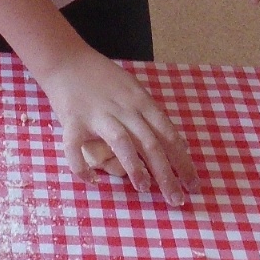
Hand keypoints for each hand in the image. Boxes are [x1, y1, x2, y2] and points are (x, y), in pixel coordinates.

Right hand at [41, 44, 198, 204]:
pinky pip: (76, 147)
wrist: (66, 60)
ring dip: (135, 167)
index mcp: (141, 101)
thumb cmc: (102, 78)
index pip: (168, 135)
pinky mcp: (73, 120)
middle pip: (150, 143)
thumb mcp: (134, 90)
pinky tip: (92, 181)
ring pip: (122, 142)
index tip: (194, 185)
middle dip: (166, 174)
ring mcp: (98, 114)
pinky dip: (82, 167)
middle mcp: (124, 108)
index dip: (182, 161)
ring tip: (144, 189)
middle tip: (176, 200)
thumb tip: (177, 144)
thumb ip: (151, 115)